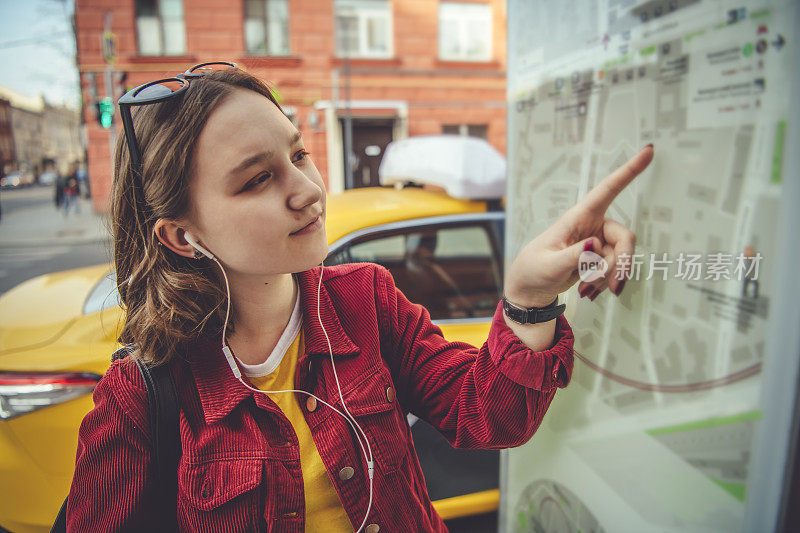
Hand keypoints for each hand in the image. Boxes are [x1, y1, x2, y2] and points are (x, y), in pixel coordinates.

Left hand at [504, 144, 653, 306]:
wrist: (530, 290)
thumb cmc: (533, 270)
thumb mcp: (549, 265)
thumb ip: (573, 256)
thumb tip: (595, 244)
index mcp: (577, 217)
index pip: (607, 190)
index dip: (629, 171)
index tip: (648, 151)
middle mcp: (592, 225)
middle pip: (624, 238)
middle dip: (621, 263)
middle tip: (615, 287)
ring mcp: (598, 242)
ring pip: (621, 257)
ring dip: (610, 277)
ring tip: (588, 289)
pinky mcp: (599, 258)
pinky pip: (615, 269)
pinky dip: (606, 283)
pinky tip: (589, 291)